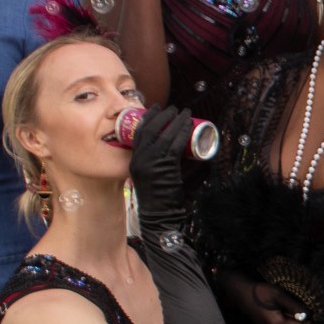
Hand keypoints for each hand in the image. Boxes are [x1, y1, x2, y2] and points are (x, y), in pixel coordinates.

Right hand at [129, 105, 200, 239]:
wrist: (160, 215)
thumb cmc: (161, 198)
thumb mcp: (156, 177)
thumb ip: (166, 165)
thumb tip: (186, 151)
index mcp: (134, 160)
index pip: (138, 132)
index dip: (148, 117)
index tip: (156, 108)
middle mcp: (139, 159)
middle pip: (150, 129)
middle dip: (162, 115)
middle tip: (173, 108)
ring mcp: (151, 162)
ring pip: (163, 134)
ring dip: (175, 120)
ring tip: (184, 113)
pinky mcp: (165, 166)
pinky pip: (174, 144)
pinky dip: (182, 133)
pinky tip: (188, 125)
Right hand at [216, 272, 309, 323]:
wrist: (242, 294)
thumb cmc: (260, 293)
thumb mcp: (280, 296)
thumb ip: (295, 307)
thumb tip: (309, 315)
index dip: (308, 320)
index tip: (308, 308)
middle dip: (302, 320)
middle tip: (300, 305)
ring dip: (294, 319)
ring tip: (290, 306)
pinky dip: (287, 319)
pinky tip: (283, 308)